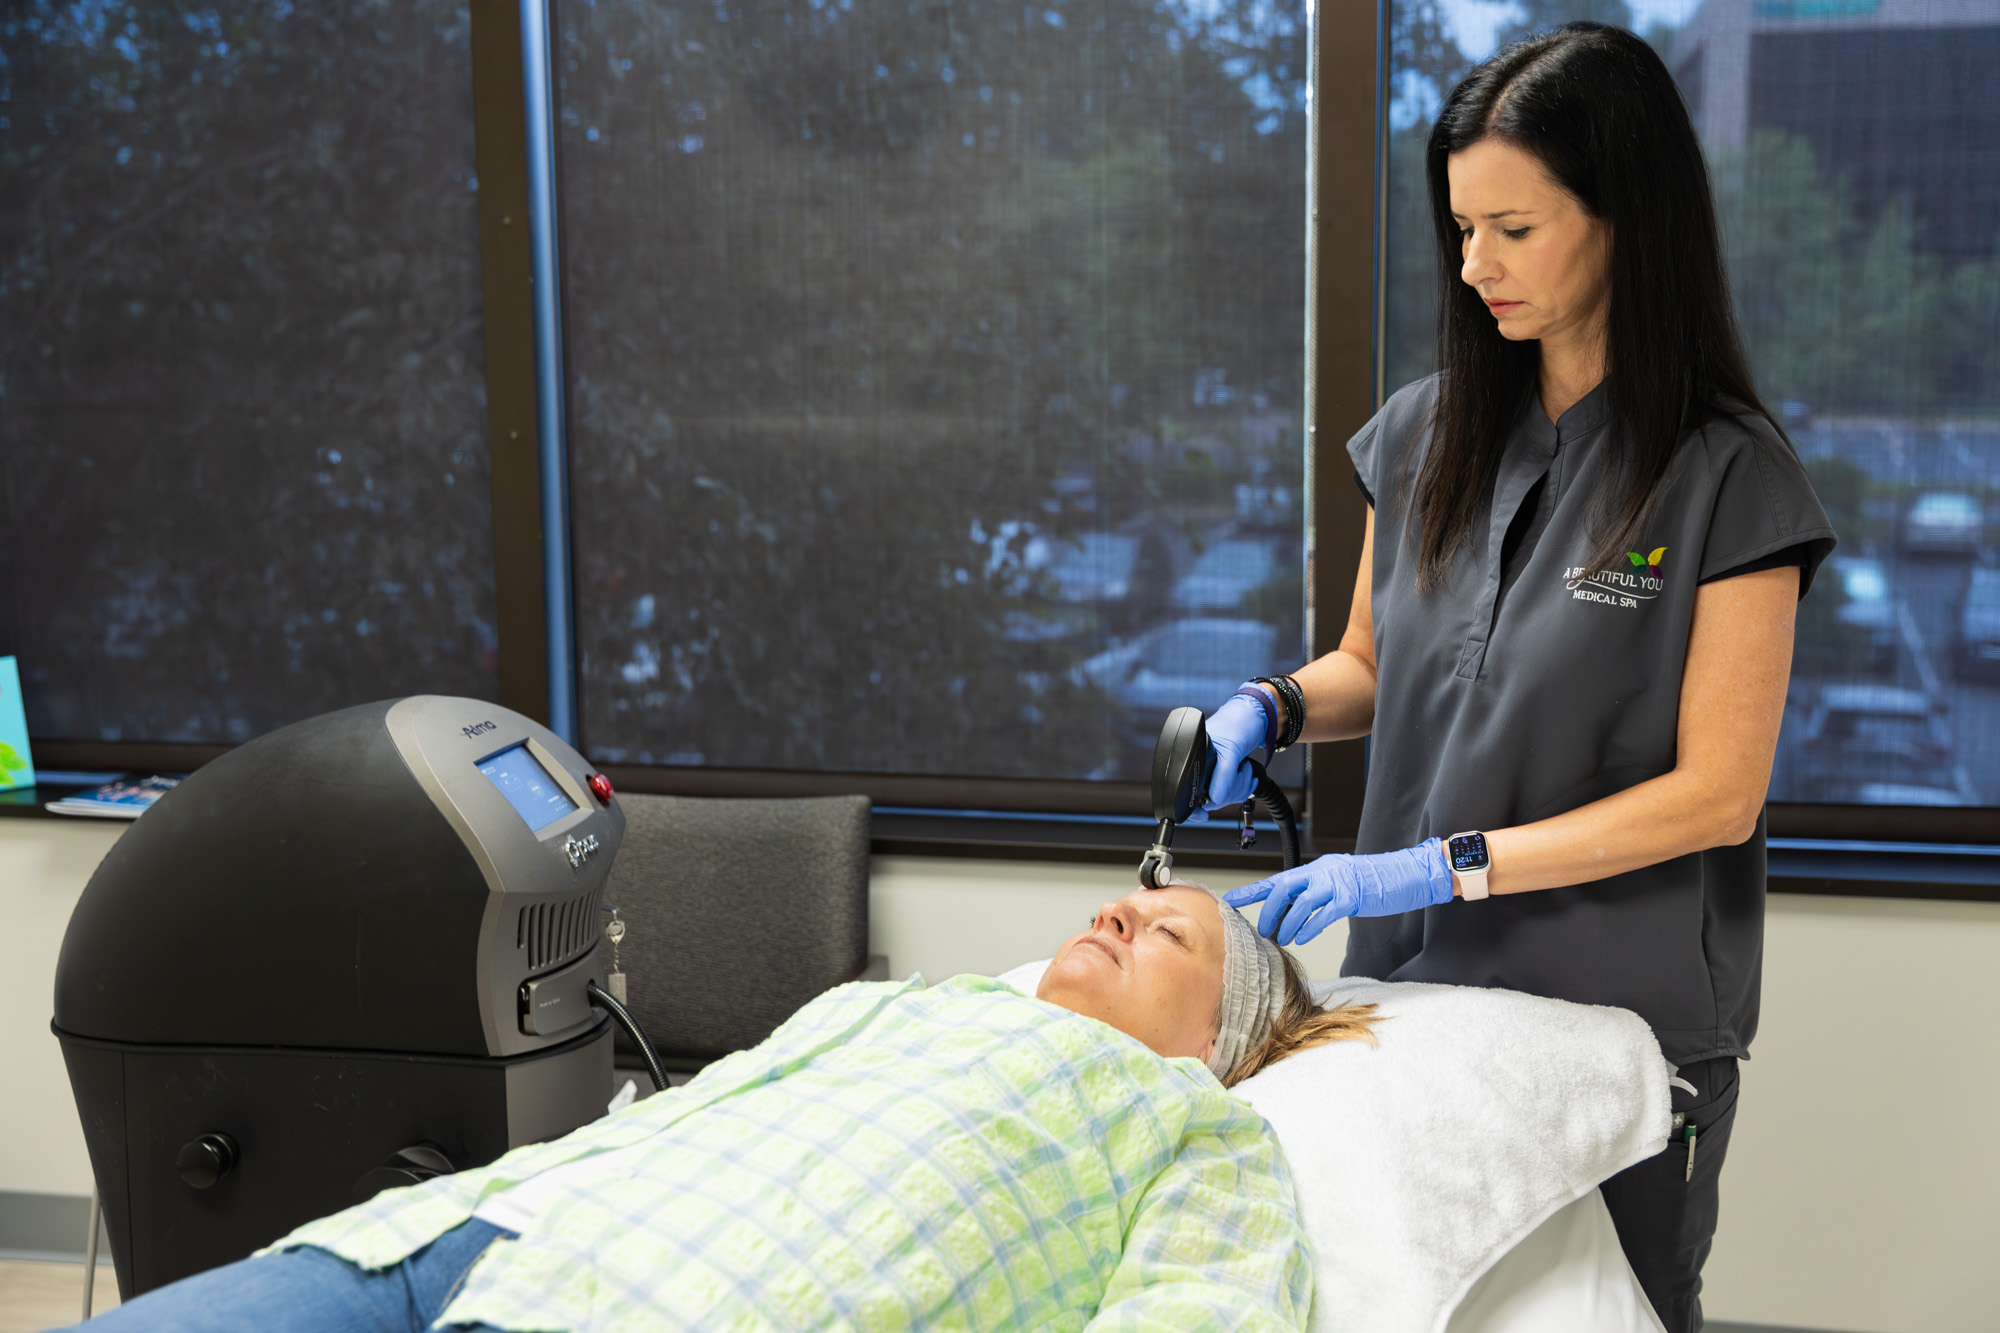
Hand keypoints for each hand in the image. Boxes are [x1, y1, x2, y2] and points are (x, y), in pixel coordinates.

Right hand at [1198, 691, 1270, 816]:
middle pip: (1210, 797)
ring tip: (1245, 767)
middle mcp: (1200, 764)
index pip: (1189, 791)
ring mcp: (1212, 769)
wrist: (1256, 715)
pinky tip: (1247, 773)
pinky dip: (1243, 785)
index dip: (1195, 806)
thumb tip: (1215, 798)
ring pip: (1222, 796)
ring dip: (1239, 786)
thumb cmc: (1239, 723)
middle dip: (1231, 790)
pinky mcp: (1224, 771)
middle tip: (1240, 771)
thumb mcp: (1232, 750)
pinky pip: (1231, 790)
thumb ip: (1223, 775)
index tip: (1203, 815)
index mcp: (1193, 757)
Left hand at [1224, 838, 1453, 944]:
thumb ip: (1318, 892)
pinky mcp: (1352, 896)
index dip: (1252, 891)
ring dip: (1288, 924)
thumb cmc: (1374, 881)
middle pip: (1284, 888)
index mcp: (1317, 868)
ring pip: (1301, 903)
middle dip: (1269, 911)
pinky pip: (1324, 913)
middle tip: (1264, 931)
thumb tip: (1294, 912)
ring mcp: (1338, 882)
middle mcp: (1323, 871)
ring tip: (1282, 938)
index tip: (1230, 900)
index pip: (1278, 879)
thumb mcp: (1340, 881)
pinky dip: (1309, 927)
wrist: (1407, 873)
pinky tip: (1303, 938)